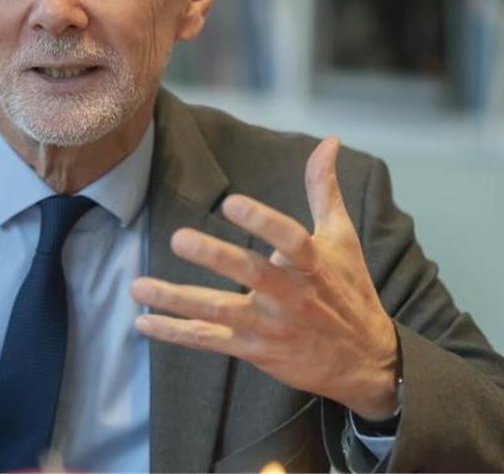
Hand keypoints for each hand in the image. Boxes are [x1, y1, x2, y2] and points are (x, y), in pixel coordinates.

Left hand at [131, 137, 398, 419]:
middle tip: (178, 238)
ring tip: (138, 286)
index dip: (263, 221)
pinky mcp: (254, 349)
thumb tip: (329, 140)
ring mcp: (270, 325)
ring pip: (220, 311)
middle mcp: (291, 295)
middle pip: (252, 274)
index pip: (290, 240)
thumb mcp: (342, 239)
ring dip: (177, 300)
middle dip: (216, 257)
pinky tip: (142, 322)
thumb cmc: (349, 290)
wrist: (365, 361)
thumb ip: (324, 189)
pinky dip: (175, 333)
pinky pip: (210, 341)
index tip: (232, 202)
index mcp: (313, 264)